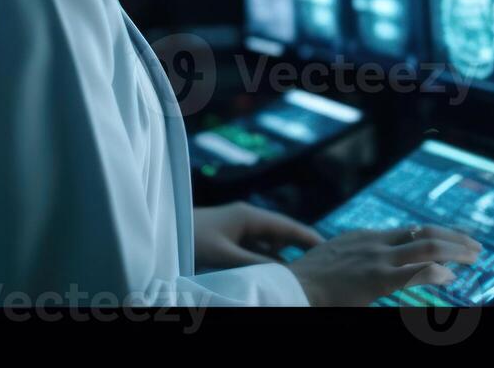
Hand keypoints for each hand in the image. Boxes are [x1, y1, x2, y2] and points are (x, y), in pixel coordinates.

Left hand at [193, 202, 324, 268]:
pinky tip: (274, 276)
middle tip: (323, 264)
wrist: (162, 231)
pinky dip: (267, 263)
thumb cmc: (190, 237)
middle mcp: (246, 221)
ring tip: (304, 274)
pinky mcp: (228, 242)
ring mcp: (237, 231)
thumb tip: (283, 273)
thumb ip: (254, 263)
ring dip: (283, 259)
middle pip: (282, 236)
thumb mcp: (224, 254)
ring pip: (268, 247)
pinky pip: (255, 253)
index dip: (309, 238)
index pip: (288, 227)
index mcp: (248, 216)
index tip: (331, 249)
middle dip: (300, 249)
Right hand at [285, 225, 482, 306]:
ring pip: (426, 246)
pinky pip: (415, 270)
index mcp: (365, 237)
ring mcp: (377, 258)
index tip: (453, 239)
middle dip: (453, 237)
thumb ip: (356, 259)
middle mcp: (374, 242)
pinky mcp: (377, 278)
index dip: (436, 235)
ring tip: (474, 255)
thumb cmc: (308, 281)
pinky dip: (437, 272)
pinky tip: (451, 277)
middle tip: (475, 244)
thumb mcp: (335, 260)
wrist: (291, 288)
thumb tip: (373, 268)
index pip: (409, 230)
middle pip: (423, 231)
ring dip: (455, 250)